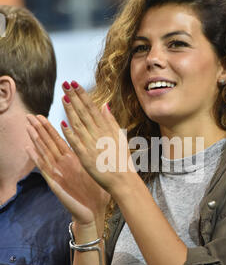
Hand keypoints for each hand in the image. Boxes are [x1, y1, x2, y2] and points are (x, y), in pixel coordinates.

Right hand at [26, 114, 110, 224]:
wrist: (93, 213)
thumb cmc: (96, 193)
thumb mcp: (96, 171)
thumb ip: (96, 156)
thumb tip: (102, 143)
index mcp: (74, 162)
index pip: (61, 141)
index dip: (53, 128)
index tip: (45, 116)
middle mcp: (64, 166)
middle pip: (50, 144)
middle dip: (41, 130)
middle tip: (31, 116)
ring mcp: (59, 174)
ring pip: (45, 154)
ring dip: (36, 141)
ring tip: (28, 128)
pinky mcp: (56, 184)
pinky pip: (45, 170)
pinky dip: (37, 160)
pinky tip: (30, 150)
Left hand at [60, 81, 135, 195]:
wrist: (123, 180)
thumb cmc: (122, 160)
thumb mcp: (119, 136)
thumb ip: (111, 120)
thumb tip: (104, 105)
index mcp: (106, 129)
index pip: (92, 108)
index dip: (82, 95)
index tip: (74, 84)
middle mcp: (99, 134)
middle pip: (84, 112)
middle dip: (74, 97)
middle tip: (65, 84)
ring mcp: (92, 145)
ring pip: (78, 124)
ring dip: (70, 110)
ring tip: (63, 97)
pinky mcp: (86, 157)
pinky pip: (76, 143)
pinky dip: (69, 133)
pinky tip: (62, 123)